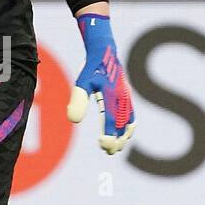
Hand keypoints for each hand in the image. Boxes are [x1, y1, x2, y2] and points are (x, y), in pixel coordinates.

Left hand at [66, 11, 134, 153]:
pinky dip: (128, 126)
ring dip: (123, 135)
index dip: (108, 135)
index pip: (110, 120)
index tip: (104, 146)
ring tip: (117, 146)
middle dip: (117, 140)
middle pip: (122, 125)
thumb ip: (78, 100)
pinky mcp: (127, 95)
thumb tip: (73, 121)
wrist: (105, 52)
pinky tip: (124, 133)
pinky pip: (131, 114)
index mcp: (111, 95)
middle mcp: (121, 97)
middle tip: (109, 152)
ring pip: (129, 121)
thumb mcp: (82, 83)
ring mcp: (126, 97)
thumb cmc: (91, 68)